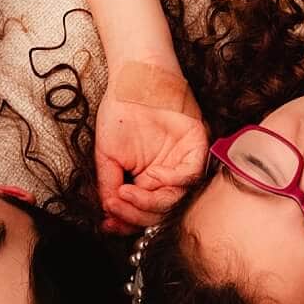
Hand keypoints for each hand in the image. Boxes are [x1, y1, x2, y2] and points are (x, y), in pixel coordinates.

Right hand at [94, 61, 206, 233]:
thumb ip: (109, 185)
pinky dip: (168, 183)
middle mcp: (169, 175)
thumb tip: (110, 214)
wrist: (131, 79)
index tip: (109, 225)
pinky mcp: (196, 148)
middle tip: (115, 208)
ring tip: (124, 194)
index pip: (144, 210)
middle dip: (135, 215)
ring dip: (148, 204)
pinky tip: (147, 179)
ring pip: (175, 200)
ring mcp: (183, 163)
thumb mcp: (107, 156)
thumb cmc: (120, 112)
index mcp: (150, 179)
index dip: (127, 221)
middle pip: (160, 211)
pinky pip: (189, 176)